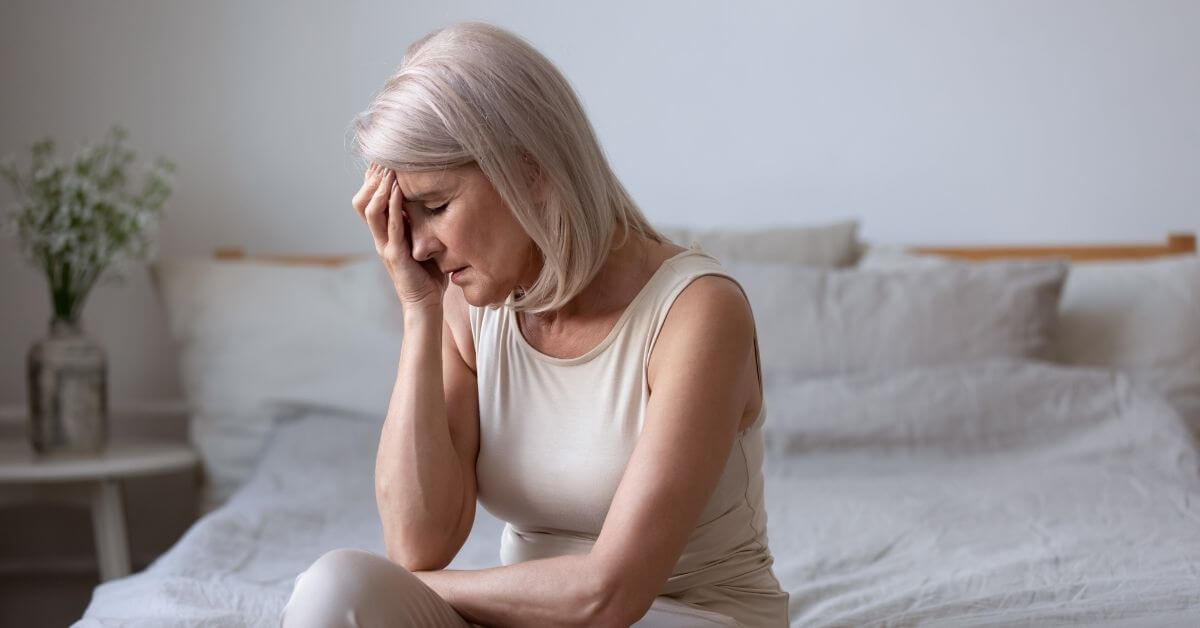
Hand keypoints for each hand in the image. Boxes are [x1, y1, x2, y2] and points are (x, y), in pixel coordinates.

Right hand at [351, 163, 446, 310]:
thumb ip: (419, 222)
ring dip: (379, 187)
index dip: (372, 179)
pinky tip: (397, 189)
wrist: (425, 304)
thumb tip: (431, 197)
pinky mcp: (396, 255)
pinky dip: (393, 205)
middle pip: (362, 200)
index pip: (369, 199)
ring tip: (388, 168)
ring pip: (370, 210)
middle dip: (372, 178)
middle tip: (384, 157)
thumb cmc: (427, 274)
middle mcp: (379, 237)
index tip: (383, 158)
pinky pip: (391, 226)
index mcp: (384, 233)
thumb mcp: (422, 241)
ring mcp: (385, 245)